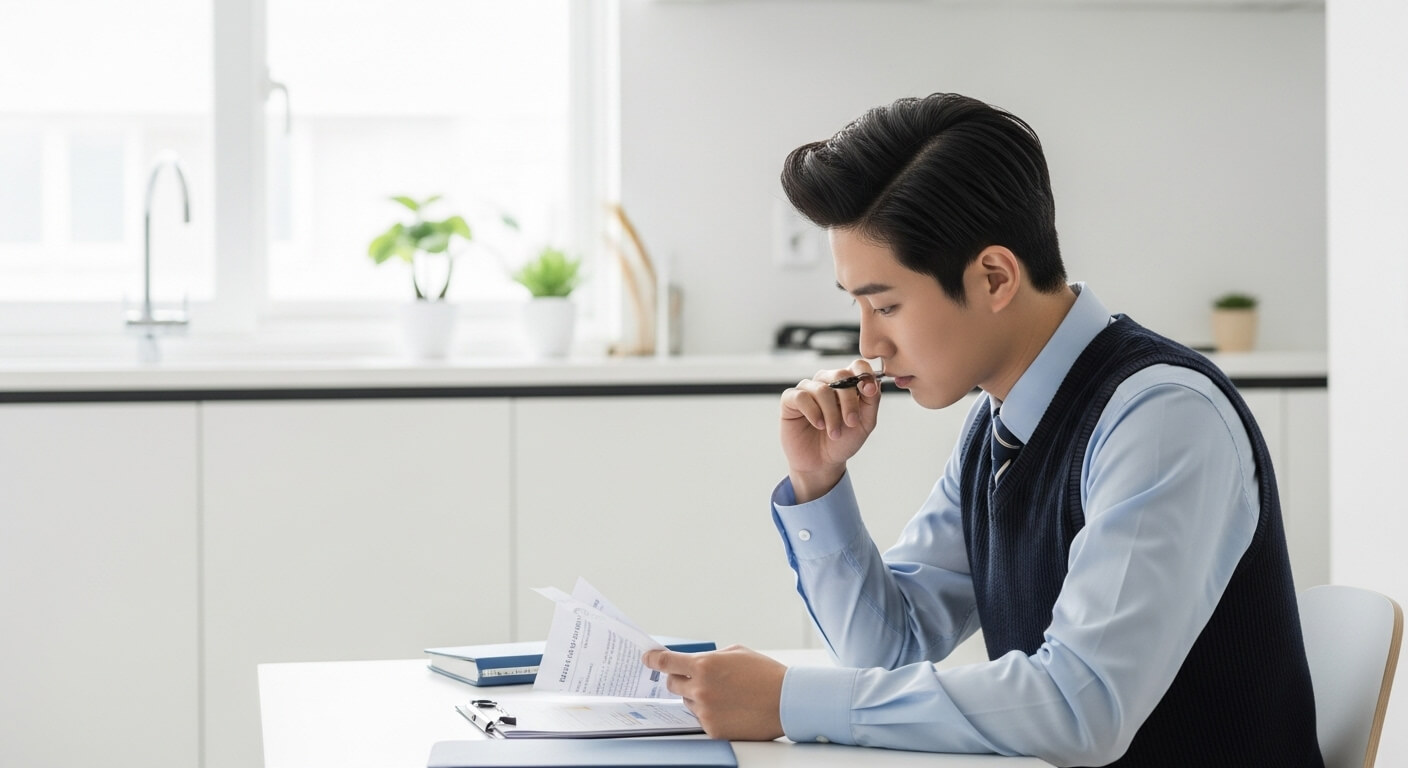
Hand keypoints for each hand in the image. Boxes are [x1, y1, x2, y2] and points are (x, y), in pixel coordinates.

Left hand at [641, 645, 785, 740]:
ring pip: (688, 702)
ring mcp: (705, 710)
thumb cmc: (765, 674)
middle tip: (695, 678)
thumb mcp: (736, 652)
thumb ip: (711, 657)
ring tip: (724, 694)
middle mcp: (700, 688)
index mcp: (704, 665)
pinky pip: (701, 719)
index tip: (647, 659)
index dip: (653, 660)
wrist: (786, 701)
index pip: (666, 662)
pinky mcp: (712, 729)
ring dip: (697, 697)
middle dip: (679, 679)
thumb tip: (694, 663)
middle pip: (672, 684)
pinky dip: (710, 713)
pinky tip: (730, 708)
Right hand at [780, 360, 882, 500]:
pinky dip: (813, 411)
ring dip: (831, 413)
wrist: (822, 463)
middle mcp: (827, 382)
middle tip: (851, 422)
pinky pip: (801, 396)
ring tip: (834, 433)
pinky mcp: (790, 400)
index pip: (856, 366)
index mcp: (847, 384)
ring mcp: (808, 389)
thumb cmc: (843, 442)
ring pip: (822, 388)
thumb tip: (873, 382)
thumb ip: (871, 401)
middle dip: (849, 401)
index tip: (868, 392)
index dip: (864, 374)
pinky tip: (818, 424)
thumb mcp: (865, 424)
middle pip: (841, 375)